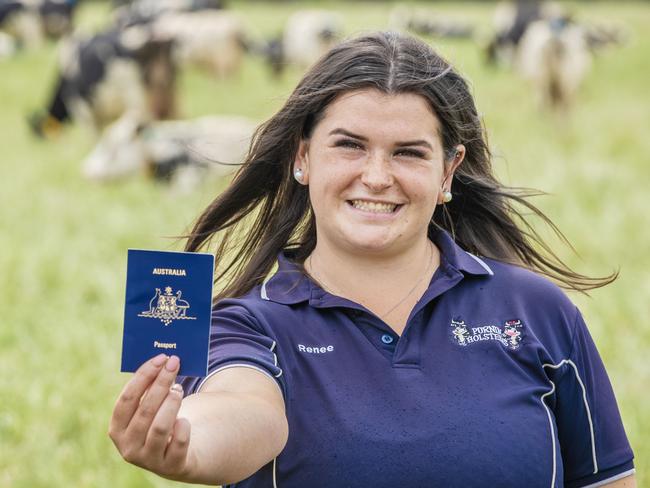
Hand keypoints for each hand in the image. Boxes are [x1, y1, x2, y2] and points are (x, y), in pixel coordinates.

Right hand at [109, 354, 192, 479]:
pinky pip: (178, 442)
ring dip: (172, 403)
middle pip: (144, 410)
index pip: (126, 399)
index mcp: (117, 429)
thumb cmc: (159, 422)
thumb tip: (164, 360)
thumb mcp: (150, 409)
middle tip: (174, 364)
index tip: (160, 358)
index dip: (143, 376)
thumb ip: (150, 388)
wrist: (176, 456)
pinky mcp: (170, 466)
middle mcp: (128, 446)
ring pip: (160, 426)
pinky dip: (182, 426)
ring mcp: (148, 459)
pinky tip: (184, 419)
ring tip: (179, 389)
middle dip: (161, 383)